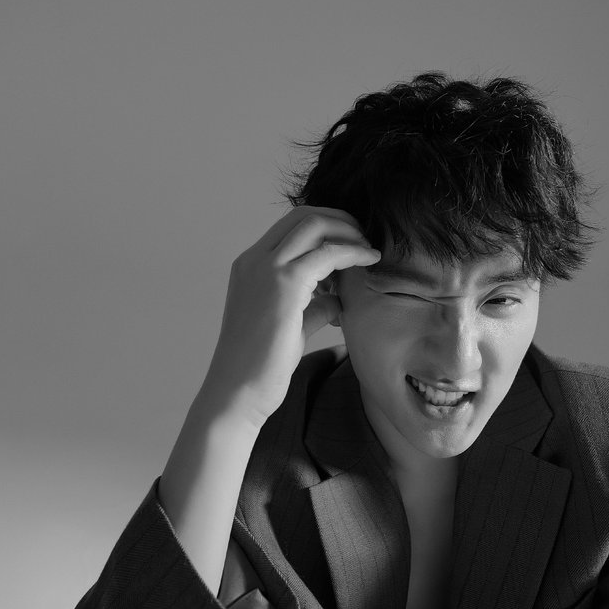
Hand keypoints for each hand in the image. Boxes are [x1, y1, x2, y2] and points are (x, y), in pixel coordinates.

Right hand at [201, 206, 379, 427]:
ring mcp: (266, 269)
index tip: (352, 243)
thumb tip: (337, 299)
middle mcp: (254, 260)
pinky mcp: (284, 285)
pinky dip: (352, 251)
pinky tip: (370, 261)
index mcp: (250, 266)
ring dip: (348, 231)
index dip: (326, 227)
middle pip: (303, 215)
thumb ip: (311, 306)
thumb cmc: (260, 368)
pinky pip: (327, 252)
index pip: (291, 227)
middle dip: (341, 220)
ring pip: (314, 224)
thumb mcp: (290, 327)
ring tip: (370, 250)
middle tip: (365, 238)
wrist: (238, 393)